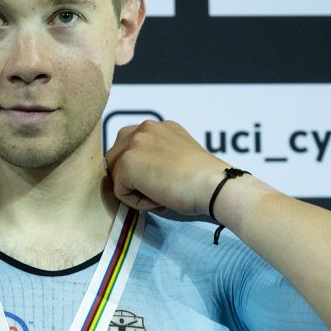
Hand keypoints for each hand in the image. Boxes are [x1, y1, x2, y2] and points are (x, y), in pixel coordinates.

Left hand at [105, 120, 227, 214]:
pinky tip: (158, 201)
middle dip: (131, 179)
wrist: (213, 185)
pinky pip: (120, 191)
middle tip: (157, 193)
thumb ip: (159, 157)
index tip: (163, 182)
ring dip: (134, 191)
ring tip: (159, 198)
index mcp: (159, 127)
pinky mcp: (127, 162)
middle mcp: (145, 128)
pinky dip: (137, 203)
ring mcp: (134, 143)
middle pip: (117, 158)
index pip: (132, 147)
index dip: (141, 170)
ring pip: (116, 175)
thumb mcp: (179, 157)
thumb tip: (140, 174)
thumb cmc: (204, 180)